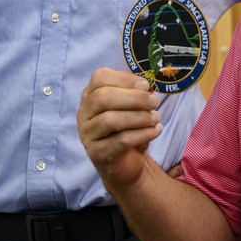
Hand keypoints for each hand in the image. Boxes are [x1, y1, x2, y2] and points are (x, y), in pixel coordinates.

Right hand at [78, 68, 163, 189]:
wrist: (127, 162)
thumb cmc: (129, 128)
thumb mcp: (134, 106)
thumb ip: (138, 93)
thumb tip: (147, 87)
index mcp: (90, 95)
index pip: (100, 78)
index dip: (124, 79)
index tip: (146, 85)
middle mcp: (84, 113)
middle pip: (103, 98)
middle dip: (134, 98)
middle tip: (154, 102)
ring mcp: (87, 134)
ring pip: (110, 120)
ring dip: (139, 117)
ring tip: (156, 118)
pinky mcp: (97, 154)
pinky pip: (120, 141)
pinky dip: (142, 134)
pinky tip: (156, 130)